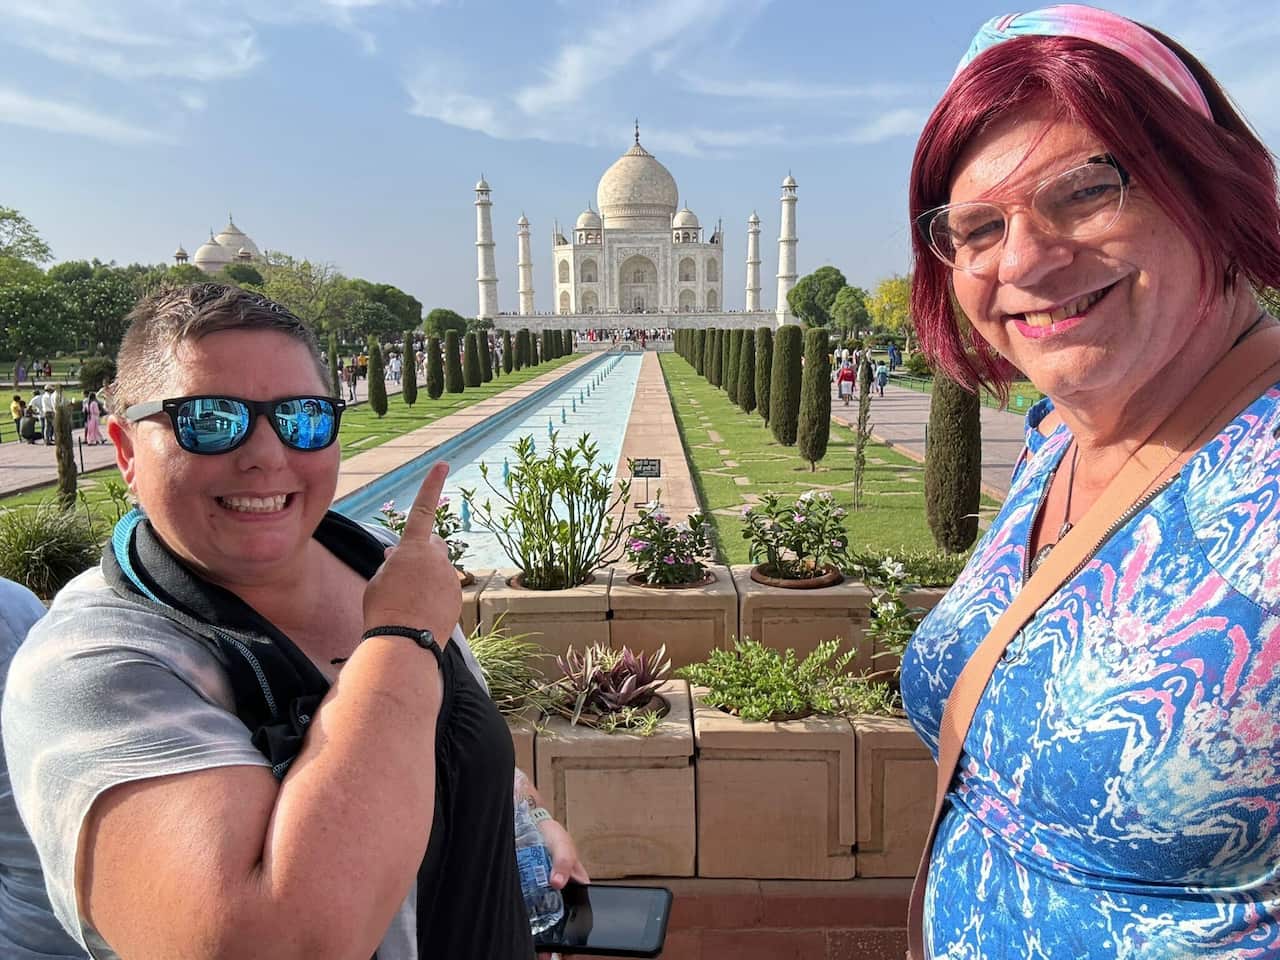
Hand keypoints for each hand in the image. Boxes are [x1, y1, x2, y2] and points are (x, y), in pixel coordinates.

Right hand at [362, 461, 460, 646]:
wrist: (403, 642)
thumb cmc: (382, 609)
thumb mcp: (377, 581)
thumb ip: (390, 562)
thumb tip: (396, 554)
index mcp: (413, 548)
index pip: (423, 509)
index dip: (431, 485)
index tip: (442, 464)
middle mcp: (437, 558)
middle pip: (433, 545)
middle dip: (422, 552)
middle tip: (405, 574)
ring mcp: (450, 578)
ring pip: (438, 570)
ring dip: (427, 578)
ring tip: (408, 602)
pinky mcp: (457, 597)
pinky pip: (445, 590)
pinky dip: (434, 596)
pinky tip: (420, 614)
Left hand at [536, 818, 588, 959]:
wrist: (527, 823)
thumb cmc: (551, 834)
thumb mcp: (562, 846)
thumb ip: (563, 862)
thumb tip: (558, 883)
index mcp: (576, 883)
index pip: (581, 909)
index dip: (577, 929)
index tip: (570, 946)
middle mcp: (560, 891)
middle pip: (561, 919)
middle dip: (558, 938)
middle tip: (550, 953)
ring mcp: (542, 894)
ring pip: (543, 918)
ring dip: (540, 934)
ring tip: (540, 951)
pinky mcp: (527, 892)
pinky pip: (527, 910)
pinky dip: (526, 921)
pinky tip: (521, 932)